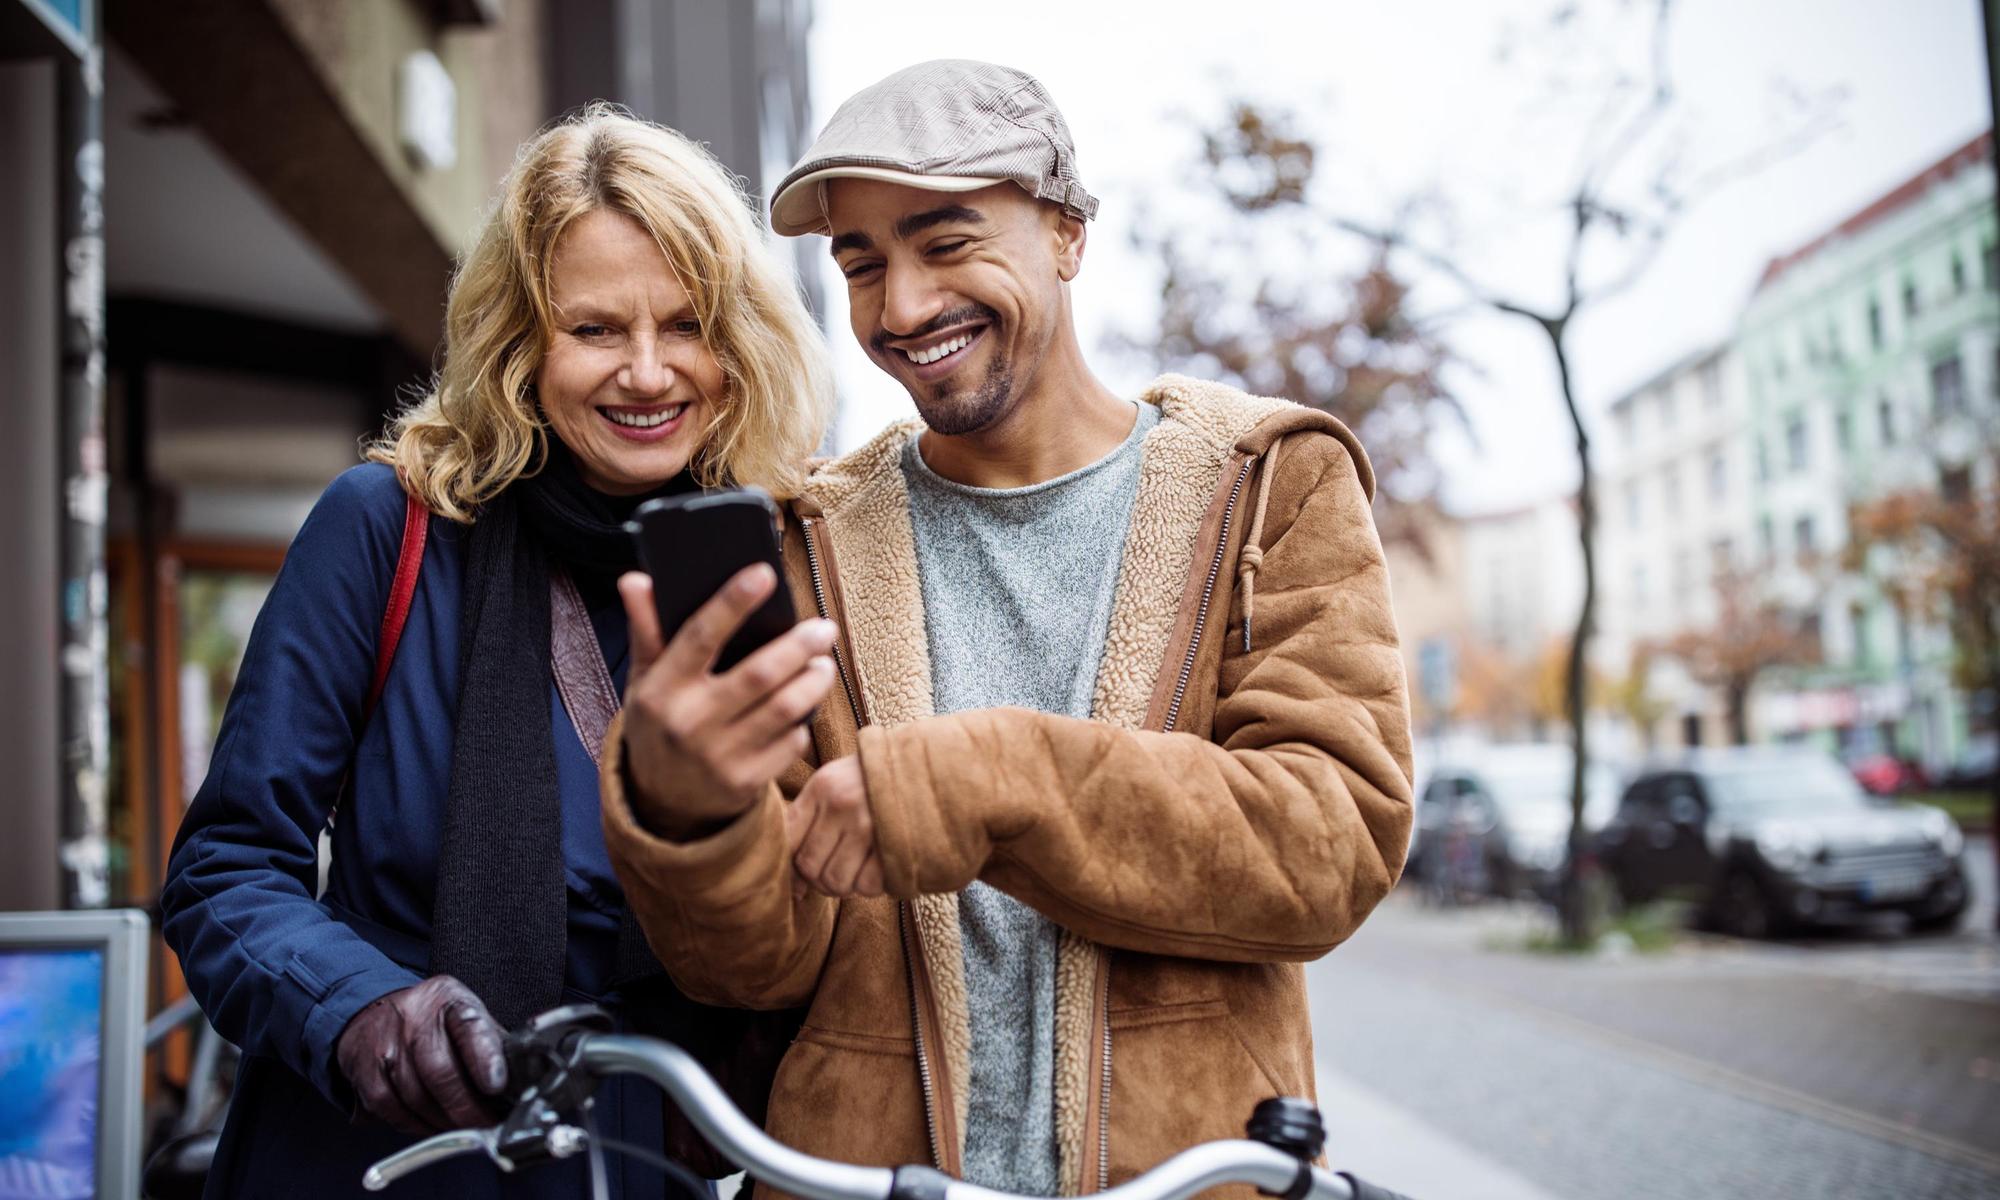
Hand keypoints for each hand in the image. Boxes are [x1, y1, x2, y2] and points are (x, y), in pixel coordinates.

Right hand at [335, 975, 506, 1134]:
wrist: (372, 1011)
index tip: (498, 1086)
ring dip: (443, 1121)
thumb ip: (491, 1041)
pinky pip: (391, 1109)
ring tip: (462, 1127)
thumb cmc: (430, 1018)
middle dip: (466, 1108)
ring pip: (415, 1097)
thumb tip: (522, 1077)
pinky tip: (431, 1124)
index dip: (485, 1058)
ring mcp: (384, 1044)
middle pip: (440, 1071)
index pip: (470, 1026)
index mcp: (448, 1000)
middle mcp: (413, 1019)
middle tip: (485, 1125)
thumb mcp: (464, 1013)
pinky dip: (414, 1124)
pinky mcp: (363, 1070)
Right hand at [619, 565, 837, 838]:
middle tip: (824, 627)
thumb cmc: (659, 725)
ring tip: (823, 664)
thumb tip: (636, 579)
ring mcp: (719, 756)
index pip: (701, 636)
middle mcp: (689, 722)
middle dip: (799, 646)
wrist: (661, 805)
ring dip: (813, 681)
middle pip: (759, 674)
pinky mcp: (745, 782)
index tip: (763, 573)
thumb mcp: (644, 681)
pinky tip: (804, 707)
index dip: (732, 602)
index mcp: (662, 689)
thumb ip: (646, 630)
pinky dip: (804, 722)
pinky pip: (790, 743)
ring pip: (784, 709)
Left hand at [786, 756, 883, 897]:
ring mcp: (869, 824)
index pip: (788, 840)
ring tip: (857, 872)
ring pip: (837, 881)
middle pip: (810, 867)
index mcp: (823, 787)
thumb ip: (810, 822)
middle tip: (836, 875)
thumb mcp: (838, 783)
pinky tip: (878, 870)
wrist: (931, 769)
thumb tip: (794, 887)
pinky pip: (867, 885)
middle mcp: (842, 804)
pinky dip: (871, 886)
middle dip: (820, 881)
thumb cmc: (877, 782)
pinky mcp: (895, 843)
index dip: (791, 866)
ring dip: (846, 886)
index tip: (802, 875)